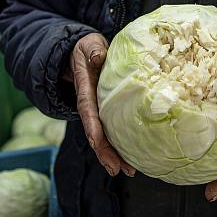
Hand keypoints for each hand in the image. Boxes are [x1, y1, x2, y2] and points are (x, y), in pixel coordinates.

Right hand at [69, 33, 135, 177]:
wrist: (84, 55)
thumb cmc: (88, 50)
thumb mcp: (88, 45)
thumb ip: (92, 50)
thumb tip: (97, 56)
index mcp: (85, 89)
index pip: (87, 109)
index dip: (92, 126)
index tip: (96, 141)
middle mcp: (90, 105)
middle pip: (95, 132)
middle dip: (104, 151)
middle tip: (116, 168)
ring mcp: (98, 111)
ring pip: (104, 137)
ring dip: (114, 155)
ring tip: (127, 171)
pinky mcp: (107, 114)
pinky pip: (113, 132)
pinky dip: (120, 147)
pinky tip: (132, 161)